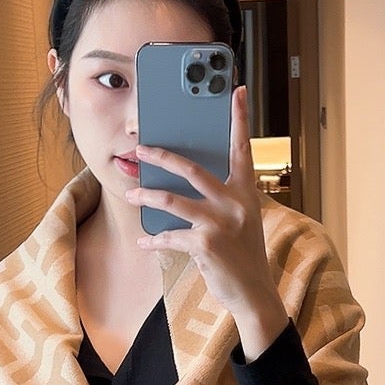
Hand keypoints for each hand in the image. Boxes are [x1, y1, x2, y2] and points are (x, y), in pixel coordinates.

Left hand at [128, 85, 287, 359]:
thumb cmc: (242, 253)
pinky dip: (154, 239)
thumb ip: (222, 198)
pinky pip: (170, 235)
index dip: (239, 119)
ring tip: (130, 194)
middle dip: (161, 156)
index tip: (236, 91)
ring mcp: (220, 223)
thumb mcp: (241, 220)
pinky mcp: (205, 244)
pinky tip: (144, 241)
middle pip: (191, 168)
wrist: (254, 292)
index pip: (242, 148)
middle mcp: (235, 202)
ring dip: (146, 196)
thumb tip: (185, 181)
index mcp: (246, 191)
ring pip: (172, 200)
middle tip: (140, 147)